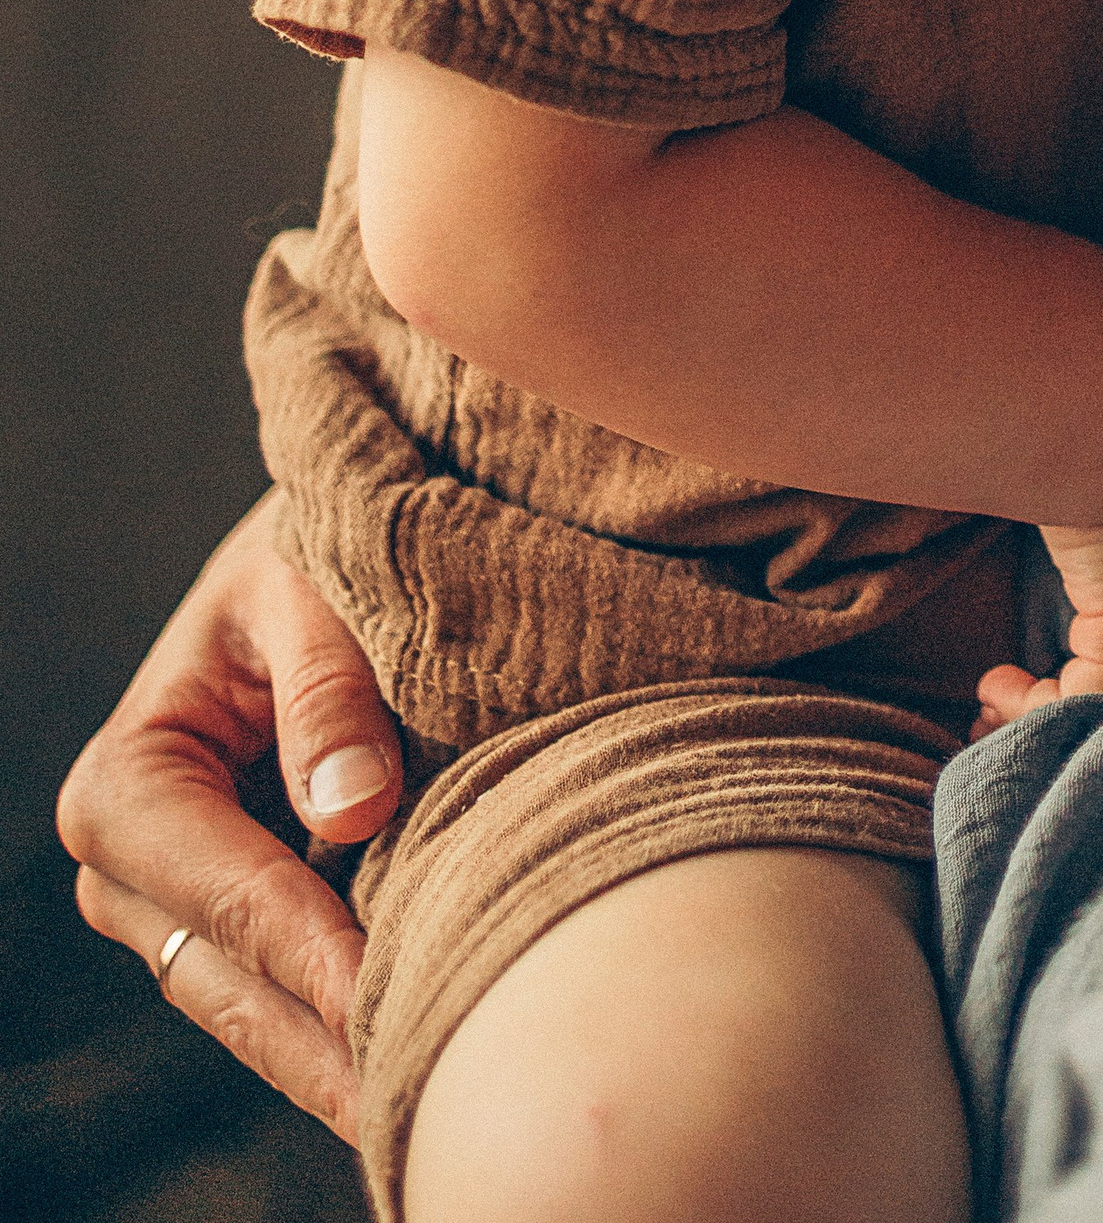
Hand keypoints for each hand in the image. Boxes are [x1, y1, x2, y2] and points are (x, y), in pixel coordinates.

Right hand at [55, 496, 403, 1144]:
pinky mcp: (241, 917)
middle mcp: (133, 865)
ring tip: (425, 1098)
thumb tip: (354, 809)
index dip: (305, 946)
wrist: (319, 552)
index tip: (379, 995)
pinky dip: (343, 1025)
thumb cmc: (313, 551)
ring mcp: (181, 905)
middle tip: (410, 1098)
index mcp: (129, 779)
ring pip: (256, 1007)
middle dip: (318, 1045)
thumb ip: (331, 686)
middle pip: (229, 978)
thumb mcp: (313, 584)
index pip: (227, 886)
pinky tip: (424, 1051)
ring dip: (332, 1058)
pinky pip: (287, 987)